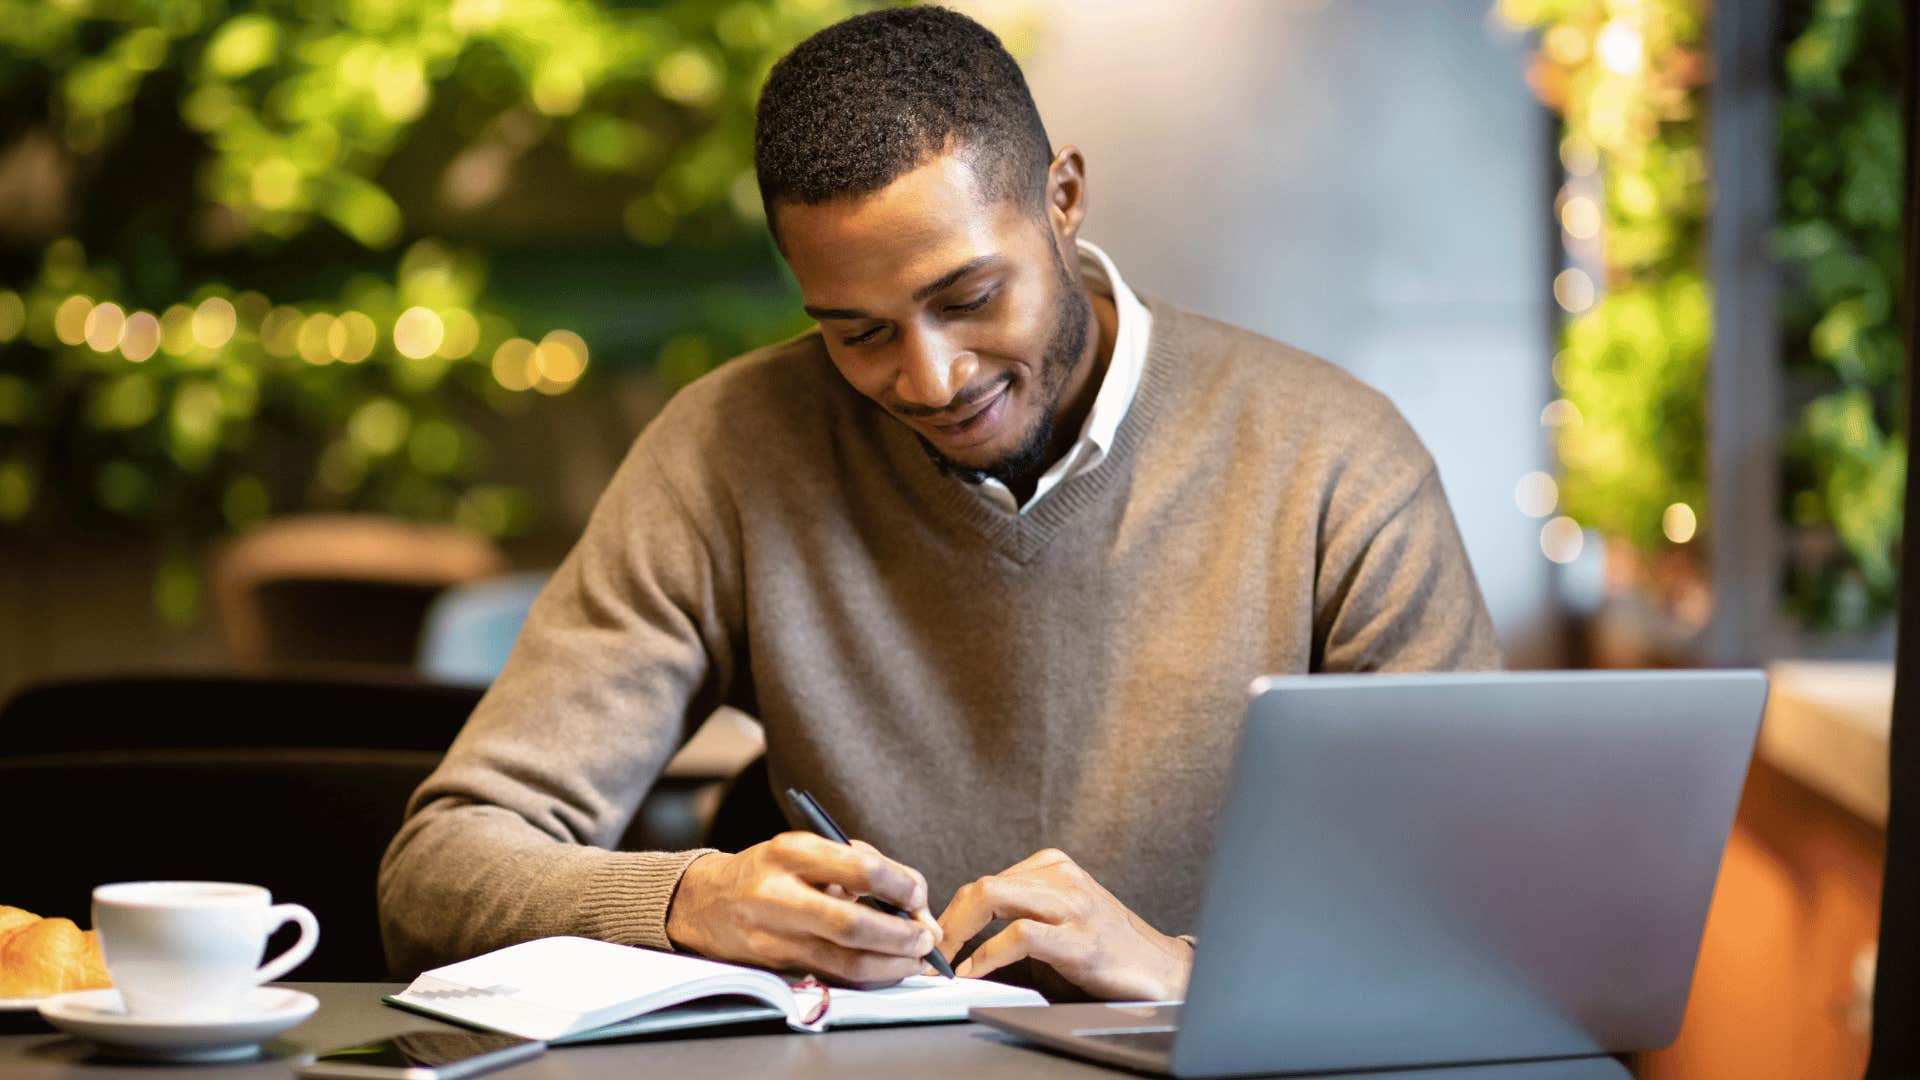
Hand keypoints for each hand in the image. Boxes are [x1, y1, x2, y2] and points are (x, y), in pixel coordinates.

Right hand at [664, 833, 942, 987]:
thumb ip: (865, 868)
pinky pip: (834, 975)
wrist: (707, 901)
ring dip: (891, 964)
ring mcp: (775, 935)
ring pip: (846, 960)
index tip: (918, 896)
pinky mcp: (777, 965)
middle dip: (901, 935)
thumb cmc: (773, 871)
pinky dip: (869, 975)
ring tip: (916, 958)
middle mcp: (779, 894)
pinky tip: (888, 967)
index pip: (861, 869)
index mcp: (792, 851)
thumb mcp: (810, 850)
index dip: (901, 886)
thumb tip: (918, 906)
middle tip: (926, 939)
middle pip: (853, 924)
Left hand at [936, 849, 1192, 1000]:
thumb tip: (954, 947)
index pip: (984, 883)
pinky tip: (973, 971)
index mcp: (1052, 866)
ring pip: (993, 898)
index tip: (934, 943)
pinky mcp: (1080, 939)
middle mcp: (1061, 876)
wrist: (1162, 971)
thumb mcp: (1054, 927)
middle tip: (929, 954)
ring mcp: (1072, 905)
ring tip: (944, 962)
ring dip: (958, 934)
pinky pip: (1019, 936)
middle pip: (982, 886)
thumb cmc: (1104, 953)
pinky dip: (987, 955)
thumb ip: (1011, 926)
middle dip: (947, 922)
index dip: (951, 914)